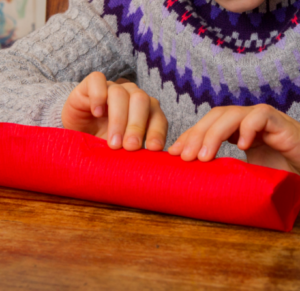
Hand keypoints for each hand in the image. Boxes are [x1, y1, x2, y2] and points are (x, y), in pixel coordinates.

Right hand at [62, 72, 167, 150]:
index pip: (157, 116)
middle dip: (137, 126)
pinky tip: (96, 113)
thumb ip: (135, 151)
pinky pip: (98, 80)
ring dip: (118, 119)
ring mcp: (112, 88)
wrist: (77, 133)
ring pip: (121, 93)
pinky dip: (98, 96)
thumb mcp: (121, 149)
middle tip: (130, 147)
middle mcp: (131, 96)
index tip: (152, 148)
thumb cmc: (103, 141)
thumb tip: (149, 165)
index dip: (157, 131)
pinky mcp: (90, 84)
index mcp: (145, 111)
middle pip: (141, 101)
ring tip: (113, 143)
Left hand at [168, 104, 299, 173]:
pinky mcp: (280, 123)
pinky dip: (248, 128)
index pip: (206, 125)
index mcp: (234, 130)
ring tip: (205, 156)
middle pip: (215, 116)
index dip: (189, 136)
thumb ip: (222, 171)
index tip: (173, 153)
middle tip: (185, 156)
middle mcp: (245, 122)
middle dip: (197, 134)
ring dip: (214, 133)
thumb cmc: (275, 176)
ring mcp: (262, 120)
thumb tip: (192, 181)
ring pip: (232, 114)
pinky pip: (260, 117)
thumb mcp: (241, 174)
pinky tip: (241, 146)